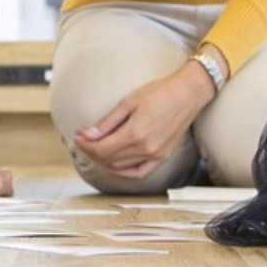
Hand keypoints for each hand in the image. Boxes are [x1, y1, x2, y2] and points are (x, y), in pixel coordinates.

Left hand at [71, 68, 215, 182]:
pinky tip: (114, 165)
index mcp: (135, 133)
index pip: (101, 149)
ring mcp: (156, 155)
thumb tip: (88, 135)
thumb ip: (107, 122)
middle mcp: (146, 149)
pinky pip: (139, 173)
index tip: (78, 136)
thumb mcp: (128, 102)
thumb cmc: (160, 92)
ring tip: (95, 147)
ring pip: (120, 167)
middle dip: (92, 150)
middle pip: (109, 159)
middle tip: (83, 139)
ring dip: (104, 160)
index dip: (86, 145)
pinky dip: (123, 172)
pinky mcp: (163, 157)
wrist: (187, 94)